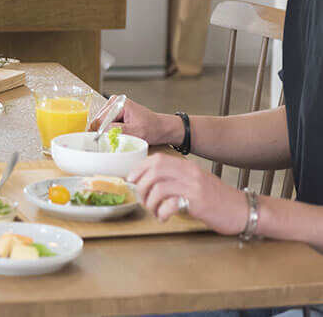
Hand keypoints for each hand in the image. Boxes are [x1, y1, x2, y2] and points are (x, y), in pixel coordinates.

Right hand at [88, 94, 180, 146]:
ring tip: (116, 138)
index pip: (100, 119)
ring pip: (101, 123)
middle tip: (109, 142)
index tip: (98, 143)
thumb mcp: (136, 131)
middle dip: (103, 132)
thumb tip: (101, 132)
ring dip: (106, 132)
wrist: (163, 128)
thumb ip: (118, 130)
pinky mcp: (116, 113)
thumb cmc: (153, 128)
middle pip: (99, 120)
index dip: (99, 132)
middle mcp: (115, 102)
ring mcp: (115, 107)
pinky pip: (106, 124)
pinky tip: (116, 136)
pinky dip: (109, 131)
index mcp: (120, 103)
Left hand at [128, 154, 248, 234]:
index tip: (132, 179)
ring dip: (150, 202)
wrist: (244, 210)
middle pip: (154, 171)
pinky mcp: (199, 203)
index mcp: (188, 166)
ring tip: (154, 212)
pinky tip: (164, 218)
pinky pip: (170, 204)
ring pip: (158, 188)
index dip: (139, 168)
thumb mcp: (196, 181)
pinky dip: (161, 212)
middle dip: (141, 186)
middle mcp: (190, 173)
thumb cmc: (218, 198)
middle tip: (143, 199)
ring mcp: (194, 187)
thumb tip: (147, 181)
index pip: (157, 159)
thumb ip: (176, 177)